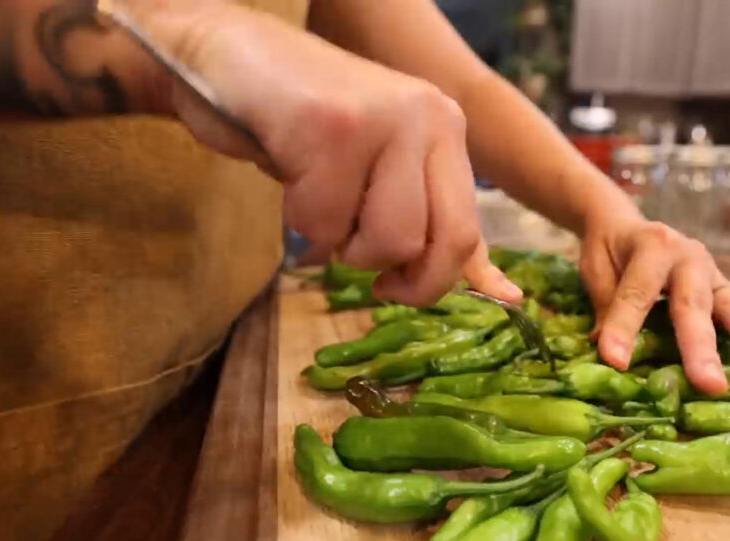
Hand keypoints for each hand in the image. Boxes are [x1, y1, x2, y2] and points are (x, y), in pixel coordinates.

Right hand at [135, 2, 519, 306]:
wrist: (226, 57)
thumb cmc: (303, 126)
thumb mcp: (381, 169)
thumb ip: (433, 221)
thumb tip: (502, 293)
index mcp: (445, 128)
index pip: (467, 230)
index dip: (440, 278)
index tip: (398, 291)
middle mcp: (428, 118)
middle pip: (441, 243)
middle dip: (395, 275)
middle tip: (349, 258)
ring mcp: (384, 120)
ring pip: (385, 241)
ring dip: (338, 243)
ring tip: (316, 197)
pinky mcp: (333, 128)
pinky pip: (325, 223)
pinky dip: (298, 220)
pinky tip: (288, 176)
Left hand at [580, 212, 729, 393]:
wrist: (626, 224)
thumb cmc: (610, 251)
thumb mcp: (595, 269)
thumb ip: (604, 307)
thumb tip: (609, 356)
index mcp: (653, 245)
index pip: (638, 292)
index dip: (624, 327)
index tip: (616, 361)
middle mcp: (689, 257)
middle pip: (694, 304)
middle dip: (701, 347)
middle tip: (709, 384)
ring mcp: (713, 274)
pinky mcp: (726, 291)